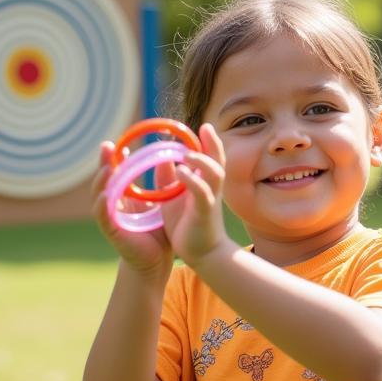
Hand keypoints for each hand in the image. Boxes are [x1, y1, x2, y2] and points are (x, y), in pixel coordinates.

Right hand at [89, 141, 173, 276]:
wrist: (157, 261)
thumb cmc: (158, 231)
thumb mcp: (161, 201)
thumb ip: (162, 182)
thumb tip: (170, 158)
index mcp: (123, 196)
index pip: (115, 173)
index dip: (114, 159)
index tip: (117, 144)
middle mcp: (113, 204)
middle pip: (103, 180)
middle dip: (104, 163)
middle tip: (107, 147)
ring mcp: (109, 217)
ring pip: (99, 195)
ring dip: (101, 181)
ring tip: (107, 168)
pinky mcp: (111, 231)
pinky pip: (102, 216)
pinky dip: (102, 205)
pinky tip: (105, 196)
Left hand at [160, 123, 233, 268]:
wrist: (202, 253)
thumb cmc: (189, 224)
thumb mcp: (177, 197)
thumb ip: (171, 178)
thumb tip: (163, 157)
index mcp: (205, 182)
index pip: (211, 157)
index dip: (209, 142)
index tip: (203, 126)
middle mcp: (211, 188)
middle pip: (218, 160)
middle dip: (214, 143)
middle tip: (206, 127)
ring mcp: (210, 199)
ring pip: (214, 174)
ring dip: (201, 161)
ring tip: (187, 153)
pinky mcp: (205, 213)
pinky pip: (202, 193)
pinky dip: (192, 181)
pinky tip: (180, 172)